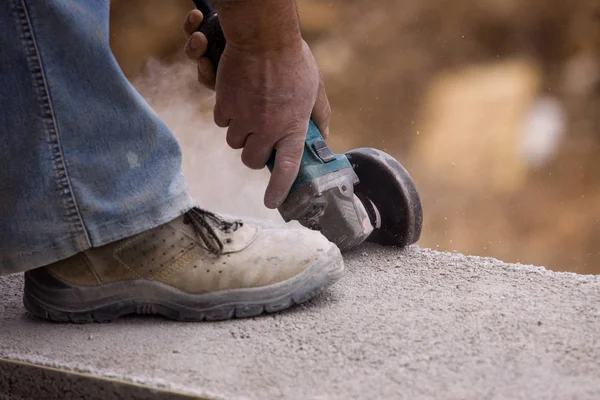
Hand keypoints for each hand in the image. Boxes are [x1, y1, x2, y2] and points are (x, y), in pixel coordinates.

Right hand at [183, 8, 330, 209]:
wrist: (263, 36)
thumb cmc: (293, 60)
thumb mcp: (316, 89)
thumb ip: (320, 117)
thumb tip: (321, 137)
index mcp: (292, 126)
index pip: (287, 168)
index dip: (279, 189)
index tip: (272, 203)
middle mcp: (267, 128)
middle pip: (251, 160)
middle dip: (253, 154)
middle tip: (259, 140)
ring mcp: (244, 118)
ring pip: (234, 142)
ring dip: (241, 133)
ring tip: (251, 111)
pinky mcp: (225, 105)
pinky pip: (222, 122)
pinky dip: (228, 114)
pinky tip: (239, 97)